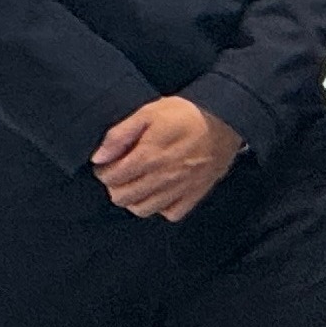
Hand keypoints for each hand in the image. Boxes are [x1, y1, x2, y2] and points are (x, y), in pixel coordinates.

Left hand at [91, 94, 244, 220]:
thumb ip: (120, 134)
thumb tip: (99, 156)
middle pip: (122, 198)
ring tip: (138, 184)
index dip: (103, 170)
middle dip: (115, 186)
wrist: (226, 119)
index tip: (108, 162)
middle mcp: (161, 178)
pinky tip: (161, 192)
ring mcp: (179, 189)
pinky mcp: (195, 194)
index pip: (110, 177)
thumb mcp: (148, 112)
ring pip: (143, 209)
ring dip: (134, 199)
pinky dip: (161, 207)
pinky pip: (171, 213)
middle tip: (121, 172)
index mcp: (148, 156)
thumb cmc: (186, 113)